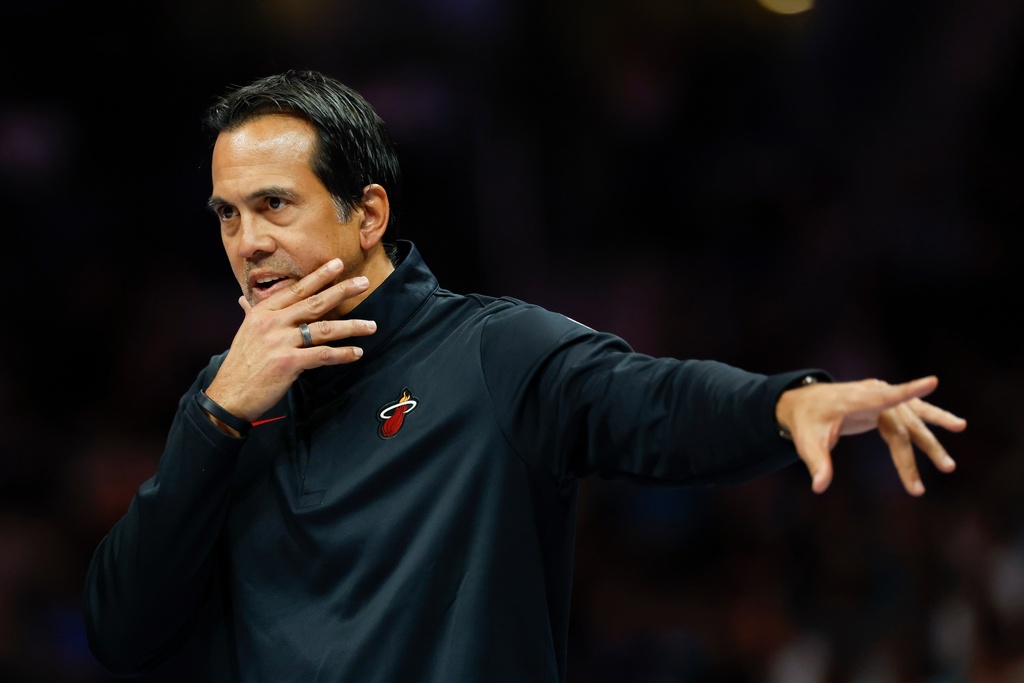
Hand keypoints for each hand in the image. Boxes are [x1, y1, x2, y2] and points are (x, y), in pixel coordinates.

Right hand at [204, 258, 377, 422]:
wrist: (229, 393)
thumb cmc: (241, 363)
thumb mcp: (245, 332)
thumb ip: (251, 314)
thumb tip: (245, 300)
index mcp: (263, 312)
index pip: (296, 289)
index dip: (319, 276)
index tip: (338, 264)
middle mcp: (272, 323)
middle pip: (315, 303)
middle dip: (342, 291)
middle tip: (364, 283)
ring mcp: (280, 342)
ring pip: (324, 329)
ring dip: (351, 327)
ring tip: (371, 326)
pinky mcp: (288, 363)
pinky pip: (322, 355)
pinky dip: (342, 354)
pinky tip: (356, 353)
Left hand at [775, 376, 966, 495]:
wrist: (805, 403)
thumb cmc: (807, 423)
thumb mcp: (807, 444)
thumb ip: (817, 464)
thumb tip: (819, 487)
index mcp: (855, 401)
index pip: (883, 397)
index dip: (907, 391)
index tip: (932, 381)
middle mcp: (872, 395)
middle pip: (903, 425)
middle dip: (922, 450)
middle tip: (941, 473)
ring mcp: (881, 397)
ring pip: (913, 418)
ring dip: (934, 435)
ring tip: (962, 430)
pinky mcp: (886, 401)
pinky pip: (913, 411)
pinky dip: (933, 417)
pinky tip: (955, 424)